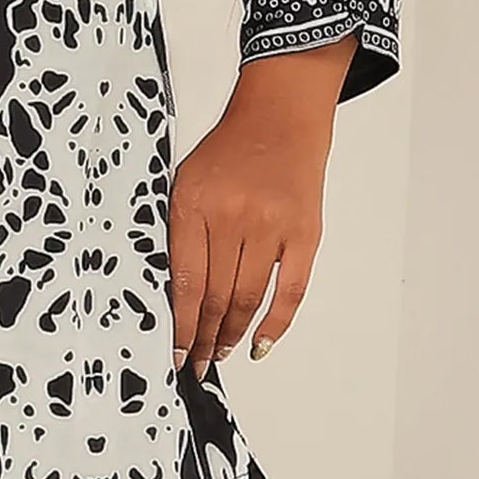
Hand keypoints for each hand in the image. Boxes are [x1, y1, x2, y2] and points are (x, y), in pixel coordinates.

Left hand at [166, 35, 354, 376]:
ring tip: (221, 353)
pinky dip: (276, 323)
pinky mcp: (304, 232)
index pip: (186, 280)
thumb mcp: (186, 181)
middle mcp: (232, 216)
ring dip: (233, 334)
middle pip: (216, 296)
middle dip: (204, 337)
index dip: (181, 324)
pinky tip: (261, 343)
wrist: (279, 117)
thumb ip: (179, 232)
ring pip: (249, 298)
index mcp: (194, 204)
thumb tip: (175, 293)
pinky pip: (291, 291)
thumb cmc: (229, 151)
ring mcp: (271, 226)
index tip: (175, 352)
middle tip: (196, 361)